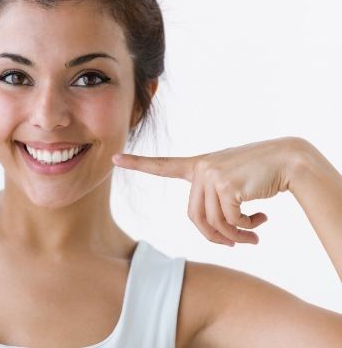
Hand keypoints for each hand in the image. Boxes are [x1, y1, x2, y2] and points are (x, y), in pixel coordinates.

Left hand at [112, 137, 300, 246]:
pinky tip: (262, 219)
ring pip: (215, 222)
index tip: (115, 159)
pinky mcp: (226, 185)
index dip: (137, 164)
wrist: (288, 160)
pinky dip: (247, 228)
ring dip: (237, 236)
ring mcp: (211, 175)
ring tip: (254, 233)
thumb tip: (218, 236)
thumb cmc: (259, 174)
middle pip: (195, 217)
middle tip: (237, 244)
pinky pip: (231, 221)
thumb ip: (216, 204)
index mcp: (197, 165)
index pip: (162, 165)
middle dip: (216, 237)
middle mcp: (200, 168)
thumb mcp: (231, 185)